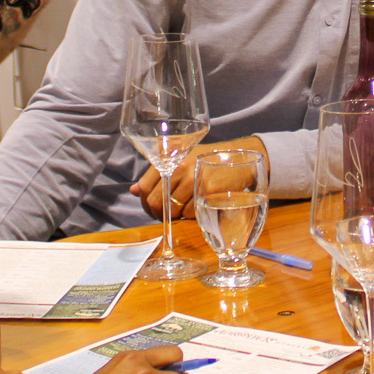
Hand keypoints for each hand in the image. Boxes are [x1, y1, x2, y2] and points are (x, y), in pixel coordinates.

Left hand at [133, 138, 269, 218]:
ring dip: (176, 216)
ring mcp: (194, 180)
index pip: (144, 187)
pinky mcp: (208, 192)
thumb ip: (157, 173)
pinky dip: (191, 216)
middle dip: (158, 214)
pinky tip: (197, 208)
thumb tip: (134, 190)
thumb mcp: (182, 158)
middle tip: (166, 215)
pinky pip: (190, 214)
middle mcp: (179, 168)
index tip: (151, 207)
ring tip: (184, 210)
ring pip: (172, 211)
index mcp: (170, 159)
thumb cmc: (208, 159)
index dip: (144, 202)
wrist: (240, 157)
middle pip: (155, 202)